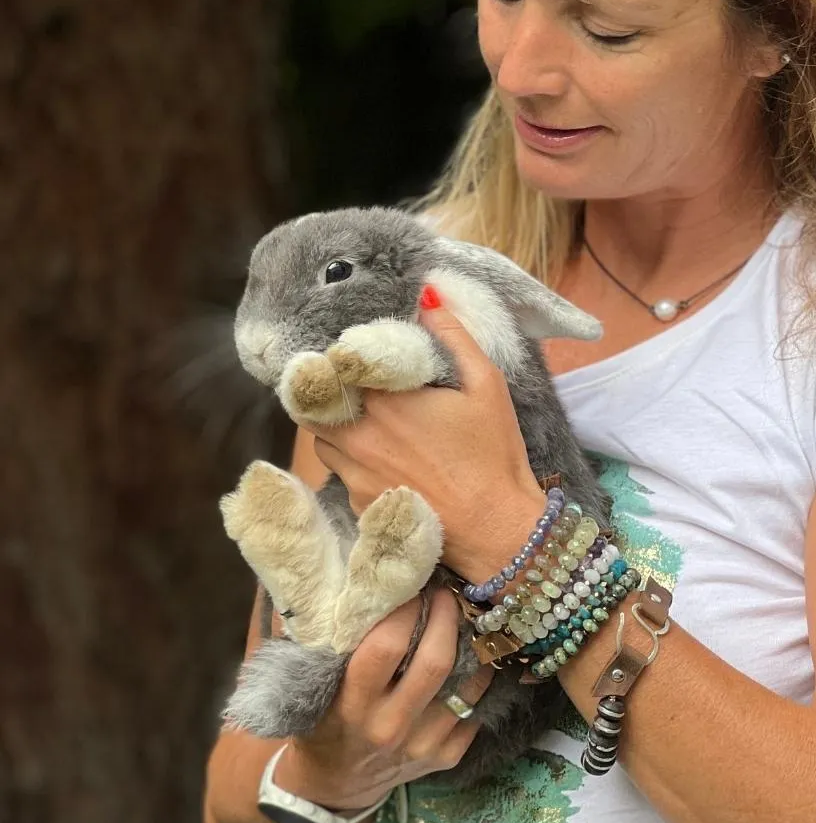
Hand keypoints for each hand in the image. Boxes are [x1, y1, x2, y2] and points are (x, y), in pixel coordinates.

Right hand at [274, 590, 492, 810]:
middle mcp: (390, 727)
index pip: (387, 646)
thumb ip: (339, 642)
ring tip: (463, 621)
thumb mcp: (316, 685)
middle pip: (435, 661)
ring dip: (471, 645)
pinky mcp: (445, 757)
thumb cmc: (323, 720)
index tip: (412, 586)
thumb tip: (363, 585)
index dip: (406, 608)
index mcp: (352, 705)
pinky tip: (469, 660)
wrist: (333, 784)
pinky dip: (477, 679)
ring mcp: (422, 745)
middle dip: (446, 616)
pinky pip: (476, 707)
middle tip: (445, 594)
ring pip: (467, 683)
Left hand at [309, 295, 546, 583]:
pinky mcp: (359, 503)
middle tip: (347, 385)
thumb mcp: (487, 384)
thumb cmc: (494, 453)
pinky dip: (350, 460)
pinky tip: (382, 460)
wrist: (495, 529)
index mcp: (385, 400)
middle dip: (325, 391)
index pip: (331, 366)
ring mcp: (354, 473)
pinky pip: (339, 472)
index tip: (349, 353)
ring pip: (320, 438)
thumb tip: (428, 294)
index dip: (336, 357)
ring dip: (334, 425)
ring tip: (364, 421)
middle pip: (312, 403)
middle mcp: (358, 436)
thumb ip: (454, 335)